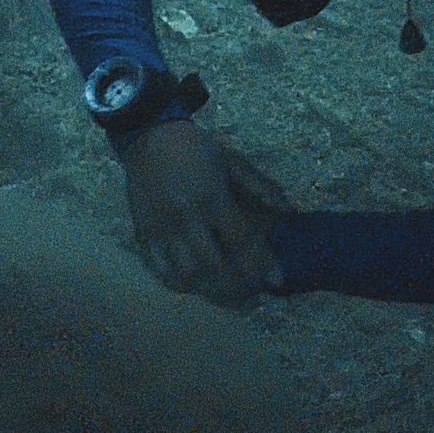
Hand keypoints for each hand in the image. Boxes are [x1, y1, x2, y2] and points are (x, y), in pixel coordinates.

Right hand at [118, 119, 293, 304]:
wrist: (149, 137)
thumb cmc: (196, 149)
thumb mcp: (232, 161)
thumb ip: (261, 188)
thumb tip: (291, 211)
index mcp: (211, 198)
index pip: (241, 241)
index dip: (261, 263)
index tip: (277, 280)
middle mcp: (185, 218)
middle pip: (213, 266)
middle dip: (237, 285)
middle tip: (253, 294)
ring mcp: (161, 230)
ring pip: (185, 274)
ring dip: (209, 290)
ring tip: (227, 295)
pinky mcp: (142, 235)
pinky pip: (158, 269)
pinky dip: (176, 284)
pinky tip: (193, 286)